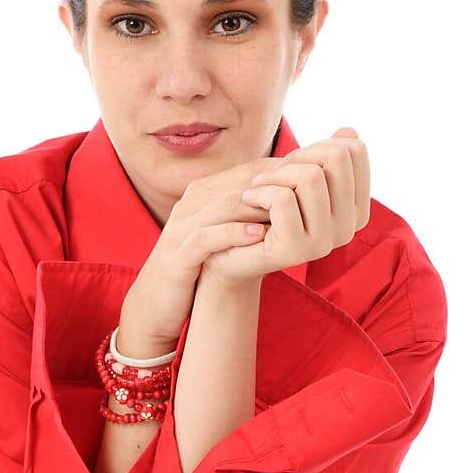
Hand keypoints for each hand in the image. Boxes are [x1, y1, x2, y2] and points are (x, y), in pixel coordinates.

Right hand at [123, 150, 324, 347]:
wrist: (157, 301)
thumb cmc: (199, 265)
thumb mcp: (226, 232)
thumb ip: (252, 213)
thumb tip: (297, 202)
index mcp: (205, 193)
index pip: (251, 171)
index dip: (284, 174)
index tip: (315, 185)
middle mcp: (192, 203)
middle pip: (241, 182)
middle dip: (278, 187)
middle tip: (311, 195)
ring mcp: (182, 227)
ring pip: (224, 204)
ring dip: (259, 207)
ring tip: (291, 213)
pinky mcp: (176, 255)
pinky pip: (206, 237)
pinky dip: (232, 233)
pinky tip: (259, 236)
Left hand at [200, 128, 371, 288]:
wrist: (231, 246)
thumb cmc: (266, 207)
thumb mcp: (298, 177)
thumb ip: (326, 157)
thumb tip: (349, 131)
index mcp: (356, 209)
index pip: (355, 151)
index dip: (319, 145)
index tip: (294, 163)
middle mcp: (347, 229)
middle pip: (336, 158)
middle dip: (297, 157)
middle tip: (272, 174)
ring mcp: (324, 243)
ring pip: (311, 176)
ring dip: (276, 174)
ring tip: (259, 187)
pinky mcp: (295, 250)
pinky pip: (284, 198)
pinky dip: (261, 191)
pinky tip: (250, 199)